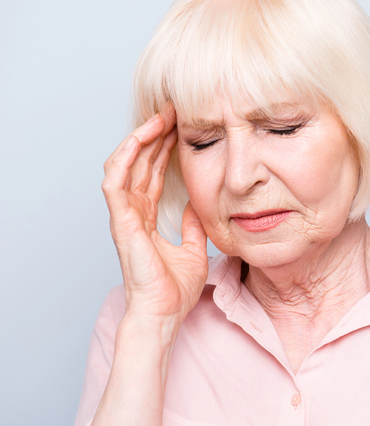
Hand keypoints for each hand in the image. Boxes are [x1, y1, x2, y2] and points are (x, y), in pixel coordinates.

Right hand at [101, 105, 207, 328]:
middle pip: (139, 164)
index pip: (151, 174)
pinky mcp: (121, 222)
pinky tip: (137, 140)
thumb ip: (192, 227)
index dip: (163, 149)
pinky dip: (124, 159)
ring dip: (139, 140)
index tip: (180, 127)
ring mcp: (124, 216)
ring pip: (124, 166)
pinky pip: (115, 183)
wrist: (164, 313)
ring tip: (159, 118)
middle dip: (154, 135)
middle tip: (172, 111)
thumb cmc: (173, 290)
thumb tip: (197, 207)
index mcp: (146, 218)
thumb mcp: (194, 249)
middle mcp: (132, 213)